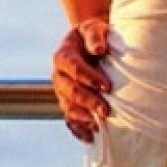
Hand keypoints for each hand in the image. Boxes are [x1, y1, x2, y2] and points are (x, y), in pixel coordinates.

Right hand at [51, 20, 111, 142]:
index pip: (74, 68)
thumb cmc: (95, 36)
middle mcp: (58, 75)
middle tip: (106, 110)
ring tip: (99, 125)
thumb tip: (99, 49)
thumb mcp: (94, 28)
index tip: (107, 86)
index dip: (90, 78)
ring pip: (68, 107)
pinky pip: (69, 120)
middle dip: (88, 101)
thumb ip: (95, 35)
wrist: (92, 45)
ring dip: (83, 117)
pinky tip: (90, 137)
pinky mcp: (68, 103)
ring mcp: (62, 92)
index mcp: (63, 55)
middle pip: (70, 91)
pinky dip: (78, 130)